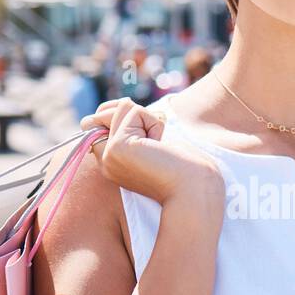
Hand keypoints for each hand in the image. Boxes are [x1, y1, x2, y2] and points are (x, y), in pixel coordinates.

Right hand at [80, 97, 223, 206]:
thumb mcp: (153, 142)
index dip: (126, 118)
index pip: (100, 121)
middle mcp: (106, 160)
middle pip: (107, 111)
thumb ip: (134, 125)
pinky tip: (160, 146)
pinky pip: (134, 111)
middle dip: (137, 117)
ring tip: (158, 146)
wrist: (194, 190)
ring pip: (122, 108)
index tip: (152, 141)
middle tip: (156, 145)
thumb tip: (124, 103)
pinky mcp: (118, 147)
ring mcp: (108, 155)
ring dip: (149, 120)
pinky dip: (154, 123)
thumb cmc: (184, 168)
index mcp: (113, 162)